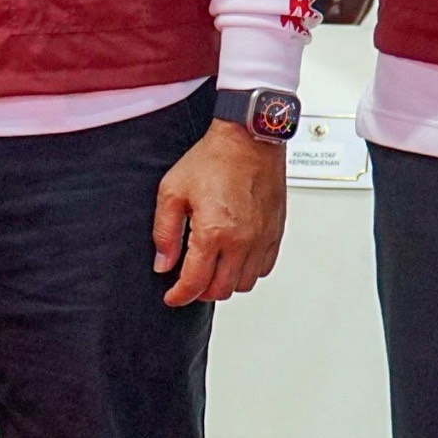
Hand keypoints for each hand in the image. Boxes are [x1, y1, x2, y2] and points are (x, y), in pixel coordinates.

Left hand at [153, 119, 286, 306]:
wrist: (248, 140)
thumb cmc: (213, 159)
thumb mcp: (172, 191)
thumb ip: (164, 232)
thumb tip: (163, 263)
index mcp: (214, 233)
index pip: (195, 282)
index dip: (179, 296)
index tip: (171, 297)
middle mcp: (242, 242)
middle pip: (221, 290)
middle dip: (200, 293)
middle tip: (187, 284)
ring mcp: (262, 240)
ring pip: (244, 284)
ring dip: (224, 284)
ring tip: (209, 271)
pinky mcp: (275, 234)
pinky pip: (263, 269)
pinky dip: (246, 272)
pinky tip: (233, 260)